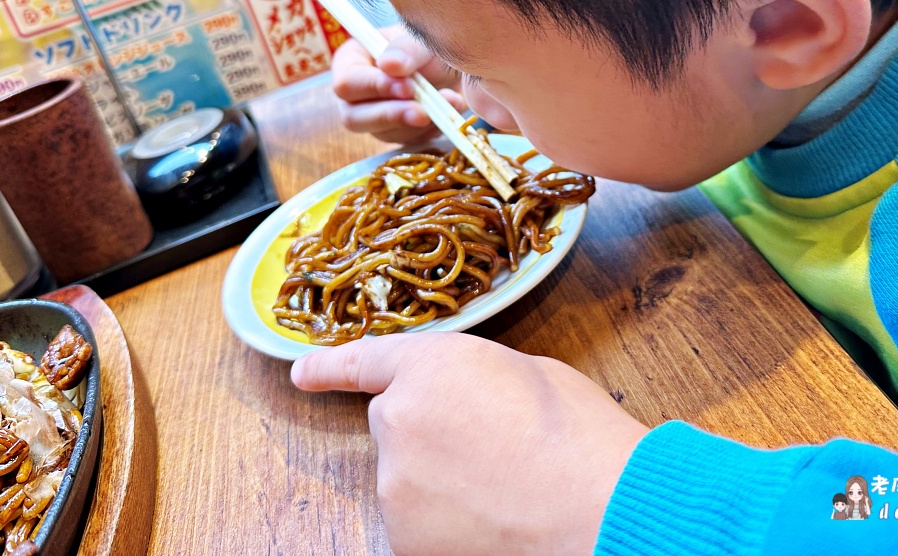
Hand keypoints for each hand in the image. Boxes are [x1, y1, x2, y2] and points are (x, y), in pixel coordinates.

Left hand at [292, 333, 647, 555]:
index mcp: (432, 364)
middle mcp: (398, 418)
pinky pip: (415, 521)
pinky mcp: (402, 537)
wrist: (596, 507)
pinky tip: (489, 520)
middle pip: (395, 422)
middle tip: (490, 446)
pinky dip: (443, 523)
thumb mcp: (530, 373)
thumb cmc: (578, 434)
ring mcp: (395, 483)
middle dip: (430, 431)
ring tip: (500, 487)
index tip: (302, 374)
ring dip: (438, 479)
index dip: (329, 367)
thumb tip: (467, 399)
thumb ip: (478, 376)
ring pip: (406, 476)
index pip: (365, 361)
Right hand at [331, 27, 467, 143]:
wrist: (452, 64)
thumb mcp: (419, 39)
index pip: (348, 83)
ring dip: (417, 123)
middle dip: (391, 116)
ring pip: (383, 133)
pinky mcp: (395, 133)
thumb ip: (405, 49)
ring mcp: (372, 118)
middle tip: (423, 112)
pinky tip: (449, 110)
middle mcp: (355, 94)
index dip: (375, 88)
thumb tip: (389, 65)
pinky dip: (430, 129)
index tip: (409, 87)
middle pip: (354, 118)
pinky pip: (407, 141)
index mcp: (350, 61)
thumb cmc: (427, 45)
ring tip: (447, 102)